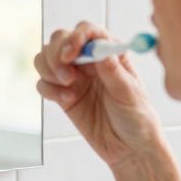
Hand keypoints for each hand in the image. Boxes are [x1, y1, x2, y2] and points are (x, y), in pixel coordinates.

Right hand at [34, 21, 164, 166]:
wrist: (129, 148)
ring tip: (67, 88)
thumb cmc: (137, 118)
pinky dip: (49, 89)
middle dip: (56, 54)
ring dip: (49, 69)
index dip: (76, 37)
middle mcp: (89, 60)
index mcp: (109, 52)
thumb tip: (101, 51)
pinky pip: (43, 83)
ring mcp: (74, 76)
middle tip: (67, 76)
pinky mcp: (62, 94)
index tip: (71, 54)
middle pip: (60, 40)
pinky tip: (66, 100)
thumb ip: (114, 73)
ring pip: (46, 57)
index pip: (88, 32)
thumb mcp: (130, 95)